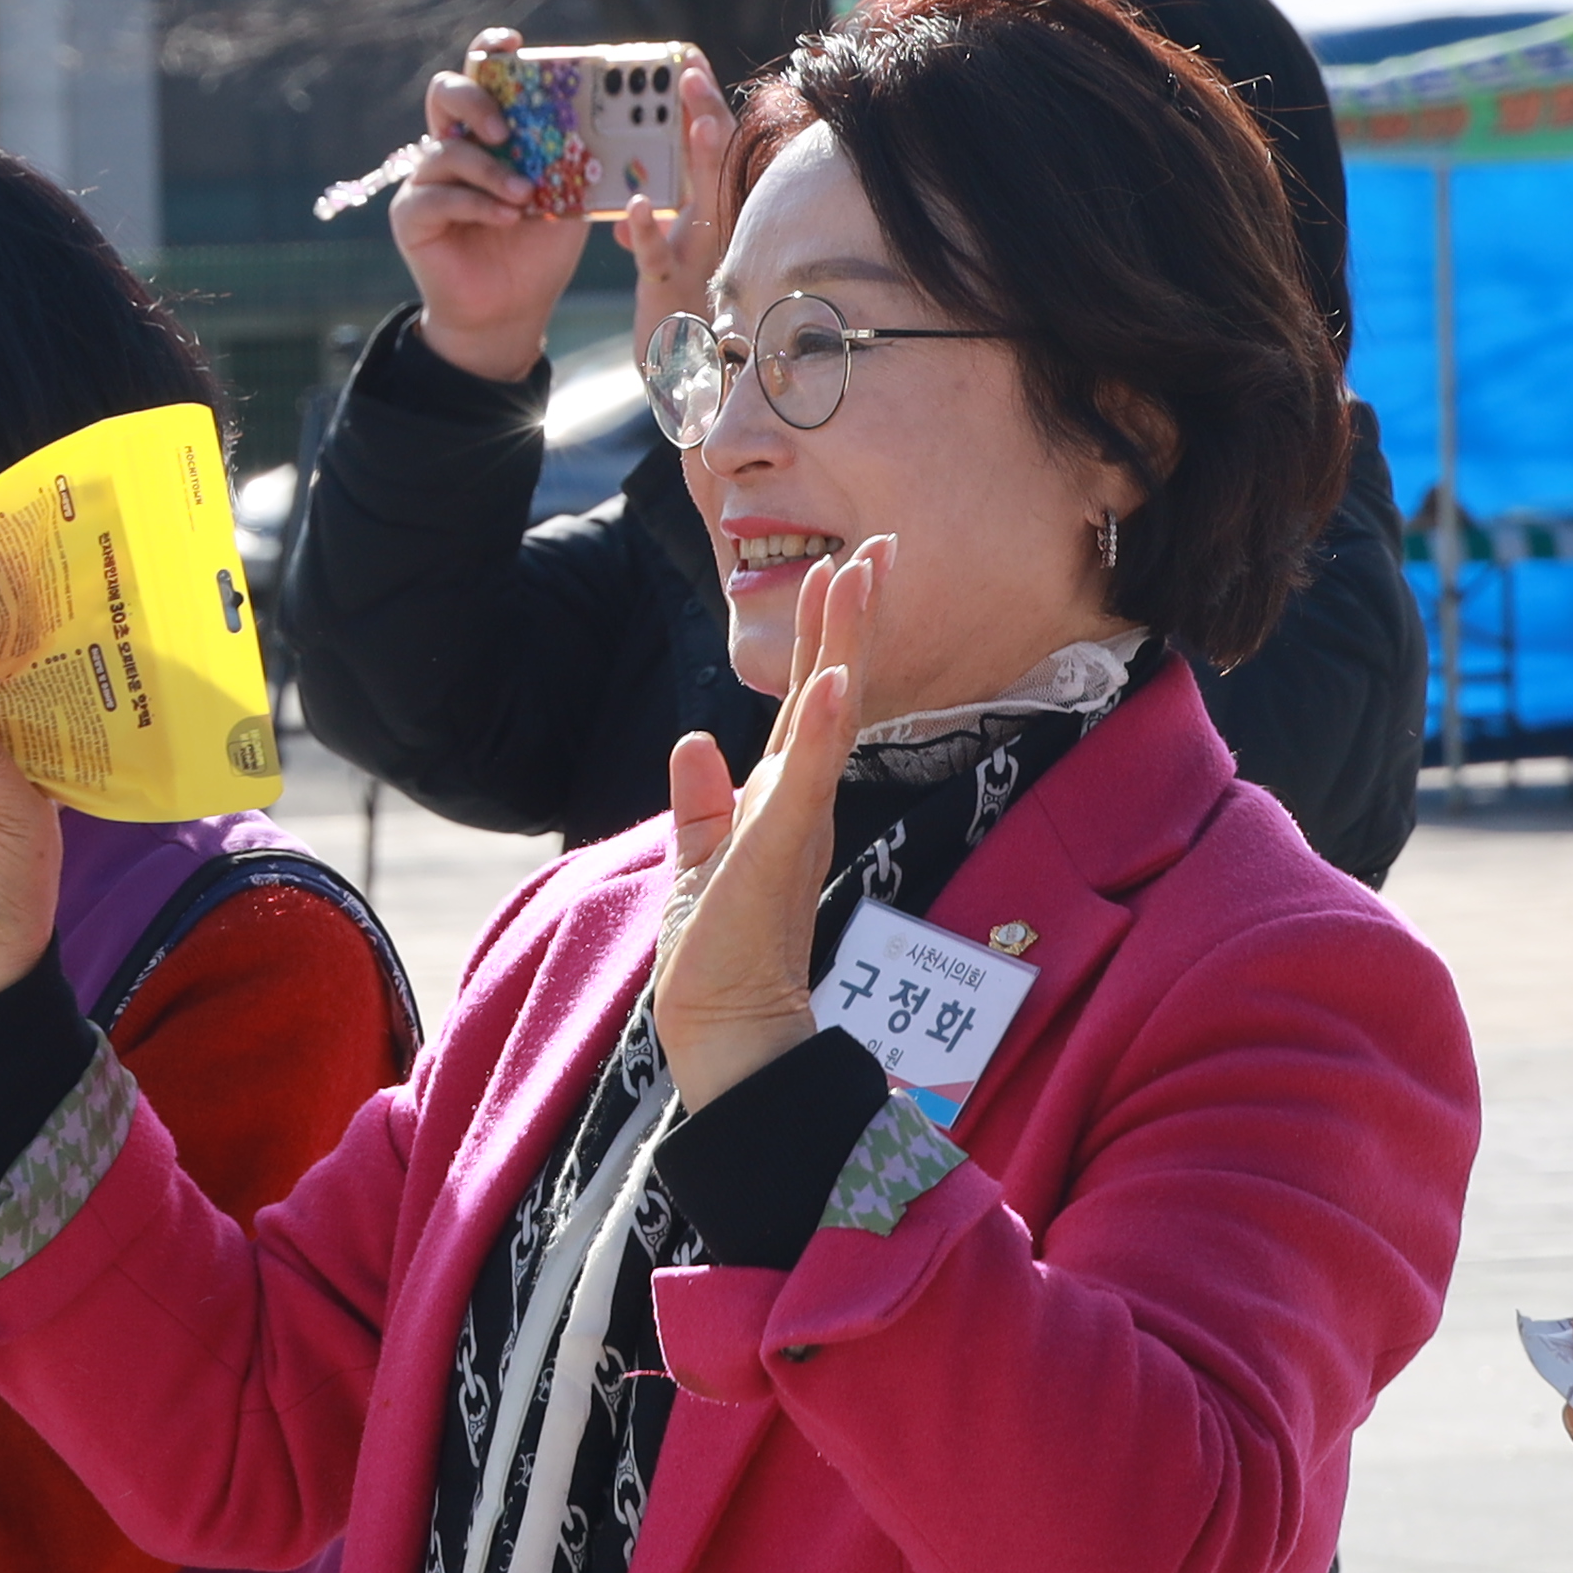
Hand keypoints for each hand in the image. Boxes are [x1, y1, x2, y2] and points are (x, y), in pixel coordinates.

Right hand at [373, 37, 577, 382]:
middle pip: (446, 94)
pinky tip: (504, 218)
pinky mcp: (411, 216)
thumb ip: (574, 158)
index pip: (481, 75)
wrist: (511, 310)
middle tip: (506, 129)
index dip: (490, 51)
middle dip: (476, 101)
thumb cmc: (538, 249)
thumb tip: (608, 119)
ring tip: (524, 195)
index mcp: (488, 133)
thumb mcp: (568, 196)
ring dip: (488, 171)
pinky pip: (435, 197)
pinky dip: (474, 204)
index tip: (512, 44)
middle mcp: (452, 146)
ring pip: (444, 151)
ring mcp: (426, 181)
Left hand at [603, 89, 732, 366]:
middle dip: (706, 114)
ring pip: (702, 200)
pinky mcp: (669, 290)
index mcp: (718, 217)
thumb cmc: (686, 316)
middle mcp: (717, 231)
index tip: (690, 62)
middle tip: (691, 71)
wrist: (689, 382)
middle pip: (716, 162)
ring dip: (699, 158)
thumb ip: (667, 224)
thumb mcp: (680, 262)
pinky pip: (658, 257)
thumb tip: (639, 198)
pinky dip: (648, 231)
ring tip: (693, 117)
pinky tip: (635, 205)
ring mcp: (698, 258)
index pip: (715, 152)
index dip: (704, 106)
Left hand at [650, 540, 870, 1106]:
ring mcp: (795, 822)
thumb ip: (700, 802)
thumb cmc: (718, 956)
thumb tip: (692, 739)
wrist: (723, 1027)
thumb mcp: (697, 861)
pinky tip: (833, 681)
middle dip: (854, 618)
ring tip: (861, 577)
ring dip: (845, 645)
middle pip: (832, 692)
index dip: (827, 635)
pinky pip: (804, 780)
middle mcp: (800, 801)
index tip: (843, 566)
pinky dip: (817, 731)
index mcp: (781, 798)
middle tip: (881, 545)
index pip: (808, 701)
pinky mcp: (778, 850)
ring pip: (828, 718)